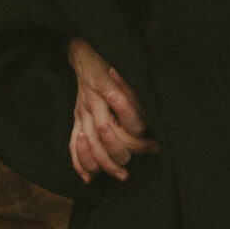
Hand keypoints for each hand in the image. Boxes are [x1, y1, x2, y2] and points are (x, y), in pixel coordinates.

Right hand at [67, 37, 157, 183]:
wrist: (85, 53)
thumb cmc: (113, 59)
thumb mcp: (129, 68)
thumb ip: (138, 89)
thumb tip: (157, 113)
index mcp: (108, 85)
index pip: (125, 116)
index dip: (140, 133)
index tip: (156, 142)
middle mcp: (93, 100)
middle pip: (106, 135)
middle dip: (123, 153)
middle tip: (140, 161)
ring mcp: (81, 110)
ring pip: (89, 144)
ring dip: (105, 164)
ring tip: (122, 175)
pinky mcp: (75, 118)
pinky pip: (72, 145)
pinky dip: (80, 163)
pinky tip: (91, 177)